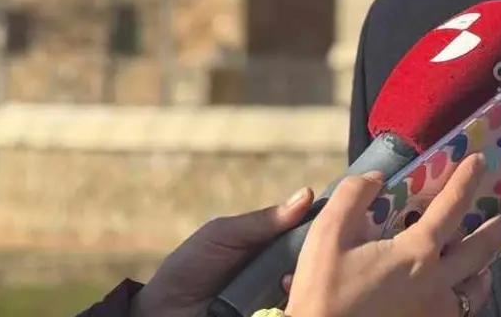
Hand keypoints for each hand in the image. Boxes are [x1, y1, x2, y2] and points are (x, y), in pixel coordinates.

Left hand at [130, 186, 315, 316]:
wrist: (165, 310)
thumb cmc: (191, 266)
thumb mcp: (223, 234)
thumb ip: (262, 220)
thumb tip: (306, 195)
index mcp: (272, 242)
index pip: (308, 231)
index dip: (322, 225)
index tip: (335, 220)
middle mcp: (280, 267)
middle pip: (314, 258)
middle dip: (314, 255)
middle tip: (304, 256)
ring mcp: (277, 295)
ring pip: (307, 284)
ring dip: (302, 279)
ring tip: (284, 280)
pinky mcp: (274, 314)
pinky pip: (295, 306)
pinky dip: (294, 301)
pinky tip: (284, 296)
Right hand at [284, 153, 500, 316]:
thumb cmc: (323, 292)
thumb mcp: (327, 234)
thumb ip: (354, 197)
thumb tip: (377, 178)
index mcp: (416, 253)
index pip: (451, 207)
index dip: (467, 180)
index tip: (480, 161)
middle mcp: (436, 282)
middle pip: (481, 249)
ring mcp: (435, 311)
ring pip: (476, 288)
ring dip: (486, 267)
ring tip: (490, 258)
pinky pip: (460, 311)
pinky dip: (469, 298)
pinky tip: (463, 293)